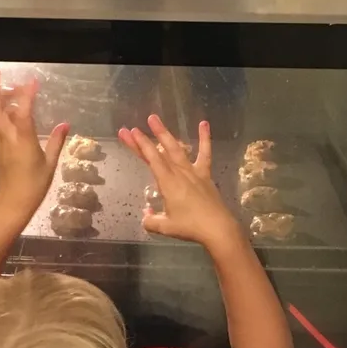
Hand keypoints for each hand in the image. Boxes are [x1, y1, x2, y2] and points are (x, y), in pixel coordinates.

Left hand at [0, 67, 67, 214]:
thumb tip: (65, 125)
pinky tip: (8, 105)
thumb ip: (56, 142)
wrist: (13, 203)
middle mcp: (8, 138)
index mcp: (23, 142)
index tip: (33, 80)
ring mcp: (1, 142)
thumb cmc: (34, 186)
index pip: (22, 112)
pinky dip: (1, 110)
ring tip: (7, 84)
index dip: (27, 95)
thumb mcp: (50, 165)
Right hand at [119, 115, 237, 250]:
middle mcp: (179, 173)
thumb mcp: (165, 227)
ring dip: (165, 134)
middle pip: (160, 152)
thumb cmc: (190, 227)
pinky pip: (205, 154)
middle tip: (135, 126)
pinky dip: (204, 138)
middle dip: (146, 138)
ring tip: (155, 119)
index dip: (139, 145)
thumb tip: (146, 215)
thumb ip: (151, 221)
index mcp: (168, 183)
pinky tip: (204, 123)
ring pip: (177, 149)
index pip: (151, 159)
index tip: (128, 132)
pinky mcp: (205, 175)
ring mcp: (193, 172)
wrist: (217, 228)